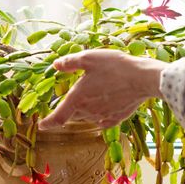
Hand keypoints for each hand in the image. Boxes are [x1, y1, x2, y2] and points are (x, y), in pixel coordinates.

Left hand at [39, 50, 167, 129]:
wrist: (144, 79)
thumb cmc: (115, 67)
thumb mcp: (89, 58)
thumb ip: (70, 62)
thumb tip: (56, 65)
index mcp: (77, 98)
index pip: (58, 117)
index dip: (47, 123)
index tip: (41, 125)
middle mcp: (87, 111)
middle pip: (72, 115)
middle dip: (69, 109)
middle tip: (76, 95)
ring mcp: (102, 117)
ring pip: (86, 117)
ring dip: (84, 110)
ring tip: (94, 94)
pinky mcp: (115, 119)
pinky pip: (101, 120)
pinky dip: (98, 114)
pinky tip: (105, 104)